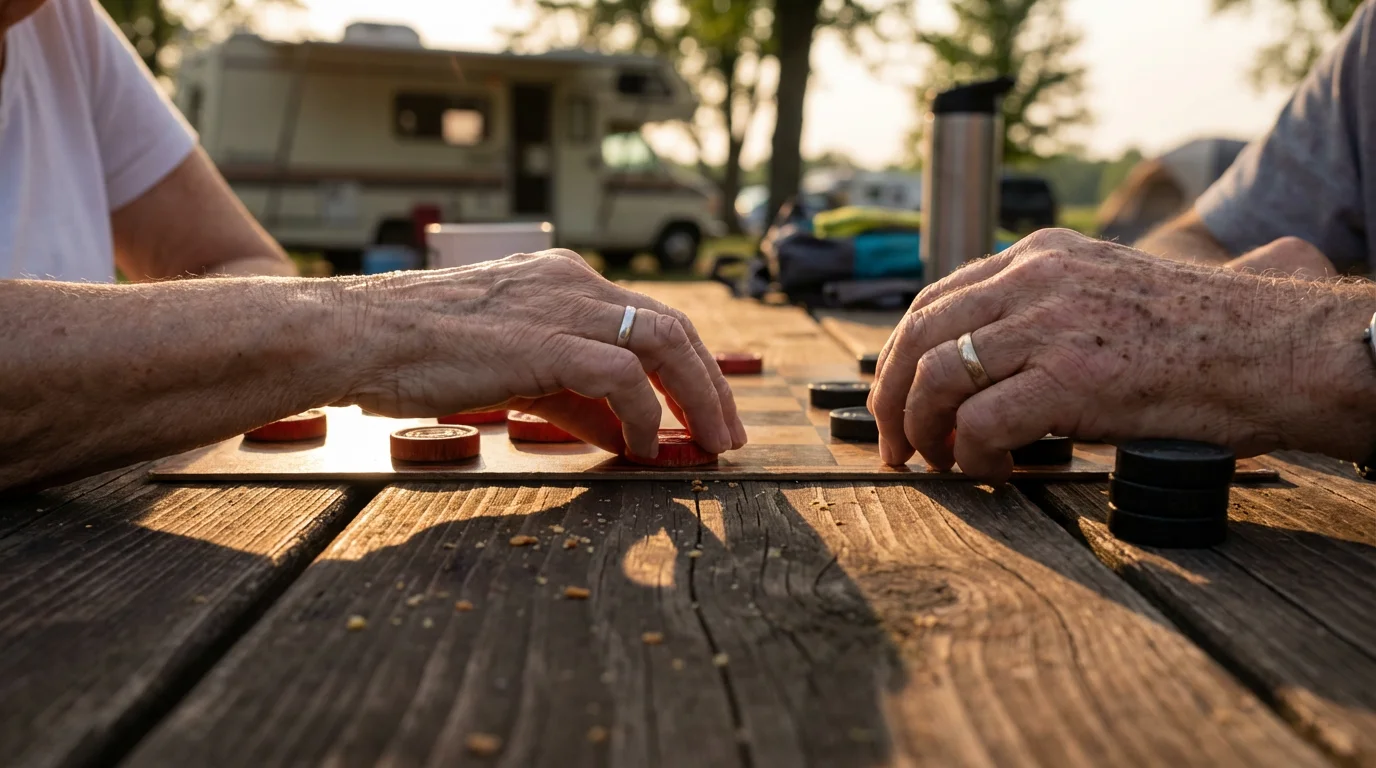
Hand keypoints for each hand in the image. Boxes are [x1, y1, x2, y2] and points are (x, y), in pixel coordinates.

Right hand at [338, 249, 747, 458]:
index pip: (651, 320)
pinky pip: (625, 377)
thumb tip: (623, 431)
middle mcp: (573, 283)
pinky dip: (645, 414)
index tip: (705, 411)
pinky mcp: (549, 339)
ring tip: (711, 443)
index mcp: (563, 282)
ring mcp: (563, 306)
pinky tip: (643, 447)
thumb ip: (572, 396)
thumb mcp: (512, 370)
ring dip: (698, 398)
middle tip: (729, 432)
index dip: (689, 368)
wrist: (357, 336)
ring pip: (666, 343)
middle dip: (711, 384)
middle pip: (675, 327)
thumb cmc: (418, 353)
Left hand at [868, 229, 1375, 481]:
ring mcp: (1051, 325)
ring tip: (937, 462)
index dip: (900, 356)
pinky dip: (972, 455)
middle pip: (919, 336)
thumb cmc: (1197, 335)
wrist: (1271, 349)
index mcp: (1039, 257)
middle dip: (890, 398)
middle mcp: (1035, 279)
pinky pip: (982, 423)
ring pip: (937, 378)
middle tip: (893, 444)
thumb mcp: (1104, 293)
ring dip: (922, 430)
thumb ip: (1040, 312)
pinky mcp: (1071, 377)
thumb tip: (976, 369)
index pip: (934, 300)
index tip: (893, 397)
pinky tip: (990, 469)